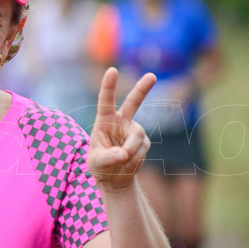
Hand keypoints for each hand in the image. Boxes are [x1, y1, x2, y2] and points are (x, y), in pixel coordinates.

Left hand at [88, 67, 156, 191]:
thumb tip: (124, 154)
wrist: (114, 177)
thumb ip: (108, 157)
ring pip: (137, 138)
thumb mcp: (96, 162)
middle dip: (143, 89)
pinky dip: (135, 160)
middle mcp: (121, 121)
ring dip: (130, 153)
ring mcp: (134, 130)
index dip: (109, 86)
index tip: (112, 70)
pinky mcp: (144, 141)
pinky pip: (142, 149)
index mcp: (104, 120)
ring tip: (120, 162)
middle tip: (152, 76)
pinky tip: (128, 163)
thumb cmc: (99, 165)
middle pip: (133, 102)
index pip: (106, 101)